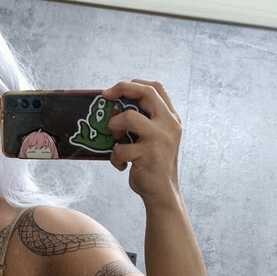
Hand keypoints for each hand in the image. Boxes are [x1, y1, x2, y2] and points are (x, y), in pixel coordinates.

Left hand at [102, 79, 181, 201]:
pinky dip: (115, 157)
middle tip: (105, 96)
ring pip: (129, 117)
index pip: (156, 88)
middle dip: (122, 89)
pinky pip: (120, 148)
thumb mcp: (157, 137)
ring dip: (114, 125)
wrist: (162, 192)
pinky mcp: (149, 155)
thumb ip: (145, 120)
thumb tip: (113, 104)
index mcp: (171, 118)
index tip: (115, 90)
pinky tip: (121, 164)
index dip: (134, 83)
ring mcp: (160, 139)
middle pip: (146, 93)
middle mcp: (170, 125)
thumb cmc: (153, 162)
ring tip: (116, 139)